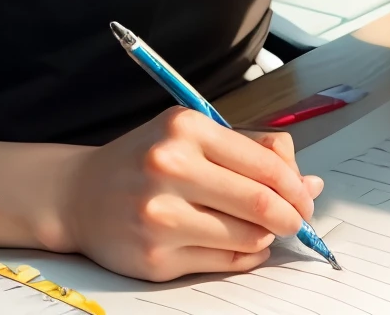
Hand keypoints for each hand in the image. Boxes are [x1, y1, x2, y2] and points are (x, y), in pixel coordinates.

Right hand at [56, 106, 322, 280]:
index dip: (296, 185)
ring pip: (246, 236)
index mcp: (186, 128)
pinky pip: (222, 261)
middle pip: (259, 201)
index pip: (264, 162)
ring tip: (262, 228)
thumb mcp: (194, 134)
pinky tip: (241, 243)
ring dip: (266, 236)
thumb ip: (252, 150)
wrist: (80, 193)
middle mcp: (170, 168)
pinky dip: (244, 255)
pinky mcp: (154, 258)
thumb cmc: (147, 159)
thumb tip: (309, 183)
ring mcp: (160, 216)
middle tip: (299, 220)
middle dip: (291, 215)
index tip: (307, 195)